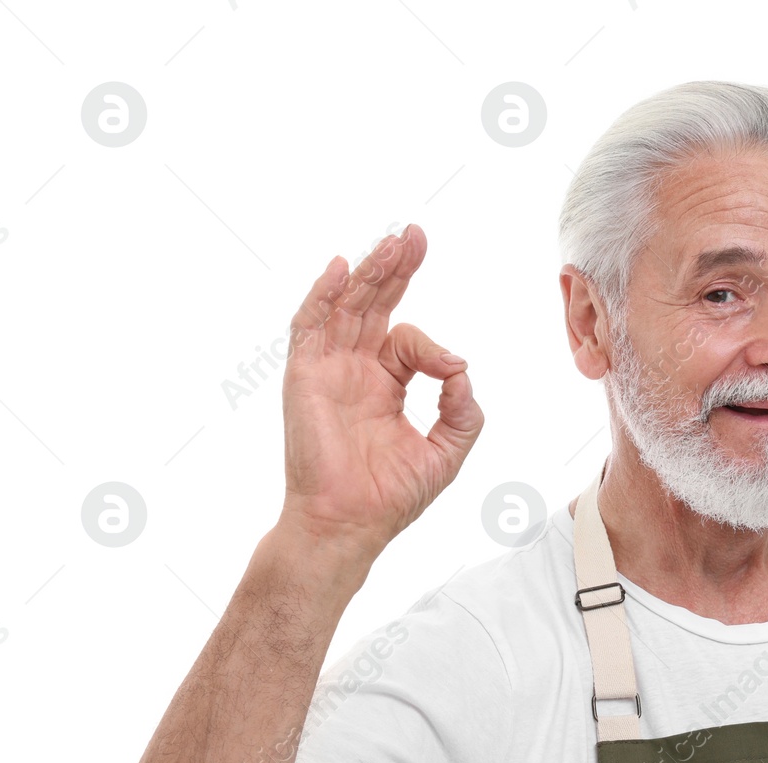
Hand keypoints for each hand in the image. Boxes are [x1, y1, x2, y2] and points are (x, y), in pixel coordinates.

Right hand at [280, 224, 483, 561]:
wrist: (350, 524)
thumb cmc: (391, 496)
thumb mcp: (447, 449)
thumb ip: (463, 409)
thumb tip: (461, 367)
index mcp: (385, 386)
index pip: (408, 342)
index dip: (432, 347)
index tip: (448, 368)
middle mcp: (354, 372)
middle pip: (374, 306)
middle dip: (396, 270)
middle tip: (415, 235)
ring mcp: (327, 371)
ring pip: (346, 307)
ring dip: (369, 272)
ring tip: (392, 241)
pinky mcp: (304, 378)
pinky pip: (310, 327)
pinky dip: (324, 297)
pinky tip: (343, 268)